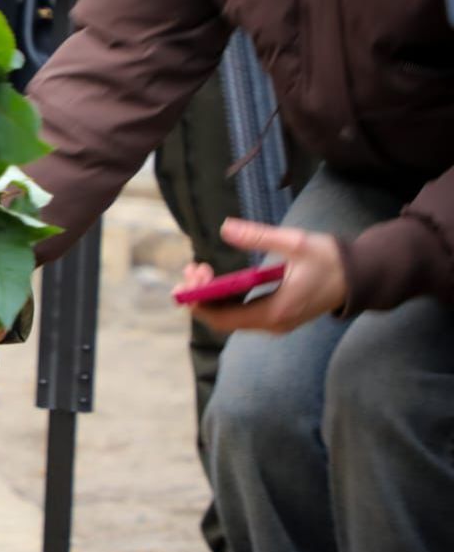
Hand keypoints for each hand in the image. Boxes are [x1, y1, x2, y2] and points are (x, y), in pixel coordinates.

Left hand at [185, 219, 345, 333]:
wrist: (361, 276)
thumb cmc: (331, 260)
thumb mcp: (295, 243)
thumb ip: (259, 237)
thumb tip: (225, 227)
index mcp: (275, 312)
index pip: (223, 318)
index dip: (200, 302)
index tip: (190, 278)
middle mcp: (272, 324)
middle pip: (222, 319)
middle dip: (201, 296)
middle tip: (192, 268)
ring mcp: (275, 322)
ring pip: (230, 317)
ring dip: (211, 296)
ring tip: (198, 269)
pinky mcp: (277, 315)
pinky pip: (241, 312)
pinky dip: (225, 296)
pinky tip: (216, 277)